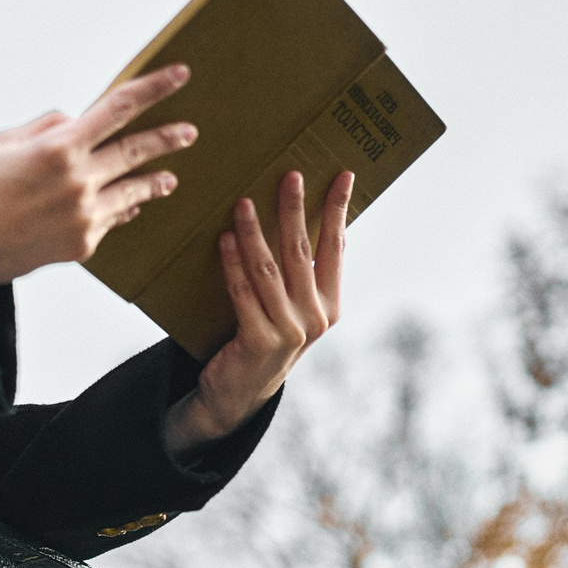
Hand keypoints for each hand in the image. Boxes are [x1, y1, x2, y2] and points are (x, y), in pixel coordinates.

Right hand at [0, 65, 197, 284]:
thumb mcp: (9, 142)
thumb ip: (51, 127)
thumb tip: (79, 123)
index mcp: (60, 147)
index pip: (118, 108)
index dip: (153, 88)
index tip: (179, 75)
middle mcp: (79, 179)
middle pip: (136, 150)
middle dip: (167, 138)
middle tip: (189, 132)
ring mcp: (85, 214)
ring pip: (133, 190)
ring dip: (155, 182)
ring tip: (169, 179)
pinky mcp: (84, 242)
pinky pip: (113, 218)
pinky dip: (123, 208)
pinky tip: (131, 205)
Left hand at [164, 169, 351, 455]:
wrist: (239, 391)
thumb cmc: (264, 335)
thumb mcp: (291, 307)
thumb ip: (298, 273)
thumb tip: (294, 214)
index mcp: (330, 304)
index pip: (336, 247)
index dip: (338, 210)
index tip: (343, 175)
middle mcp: (315, 317)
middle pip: (302, 252)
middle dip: (295, 210)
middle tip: (288, 175)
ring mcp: (288, 331)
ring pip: (270, 270)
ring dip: (256, 232)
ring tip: (244, 202)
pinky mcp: (258, 341)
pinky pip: (243, 293)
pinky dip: (233, 264)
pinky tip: (225, 239)